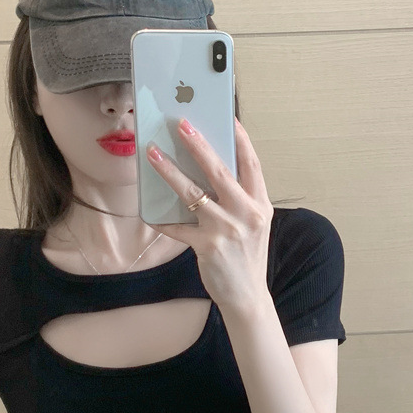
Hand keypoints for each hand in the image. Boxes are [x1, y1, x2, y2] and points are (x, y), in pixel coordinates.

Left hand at [145, 117, 274, 314]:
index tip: (227, 116)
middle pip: (220, 171)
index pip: (252, 164)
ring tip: (153, 154)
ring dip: (170, 171)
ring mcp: (227, 230)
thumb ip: (240, 198)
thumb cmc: (247, 255)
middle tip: (180, 124)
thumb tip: (211, 168)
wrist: (247, 296)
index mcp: (261, 205)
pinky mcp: (207, 247)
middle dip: (198, 144)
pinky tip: (151, 211)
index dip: (240, 138)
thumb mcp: (254, 223)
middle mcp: (247, 214)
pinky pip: (179, 227)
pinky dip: (164, 219)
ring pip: (194, 194)